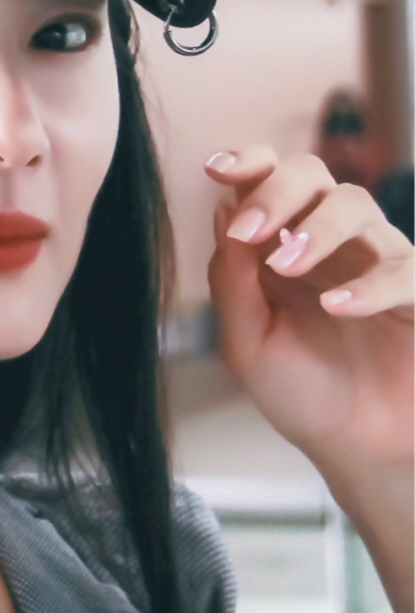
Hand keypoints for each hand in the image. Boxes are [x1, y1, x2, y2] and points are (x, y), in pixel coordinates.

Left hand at [204, 147, 412, 476]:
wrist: (355, 448)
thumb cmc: (300, 392)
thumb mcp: (248, 345)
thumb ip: (231, 283)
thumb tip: (221, 211)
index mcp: (280, 246)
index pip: (269, 181)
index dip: (247, 163)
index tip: (217, 169)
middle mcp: (329, 242)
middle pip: (312, 175)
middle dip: (277, 191)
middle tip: (249, 231)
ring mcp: (376, 261)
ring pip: (357, 204)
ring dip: (317, 228)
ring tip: (285, 266)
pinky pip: (402, 267)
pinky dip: (369, 283)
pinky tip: (336, 307)